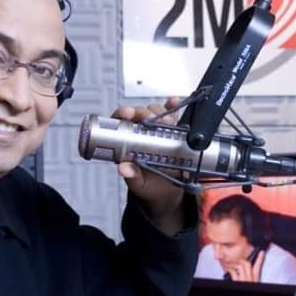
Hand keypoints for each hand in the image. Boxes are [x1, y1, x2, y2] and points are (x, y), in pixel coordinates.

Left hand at [111, 96, 184, 231]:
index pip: (121, 121)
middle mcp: (142, 132)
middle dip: (146, 113)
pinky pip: (175, 115)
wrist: (167, 193)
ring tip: (168, 121)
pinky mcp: (174, 131)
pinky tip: (175, 102)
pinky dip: (174, 106)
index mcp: (128, 142)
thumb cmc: (149, 186)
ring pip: (157, 112)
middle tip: (153, 121)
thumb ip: (132, 176)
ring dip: (162, 112)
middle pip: (140, 113)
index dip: (122, 113)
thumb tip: (123, 168)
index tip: (128, 113)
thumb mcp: (139, 184)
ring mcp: (159, 130)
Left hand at [225, 250, 264, 282]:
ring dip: (233, 263)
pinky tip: (226, 269)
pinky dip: (229, 269)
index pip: (258, 268)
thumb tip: (241, 273)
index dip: (260, 259)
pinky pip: (233, 272)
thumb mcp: (249, 286)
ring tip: (228, 263)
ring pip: (241, 266)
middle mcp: (250, 280)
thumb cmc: (245, 295)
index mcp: (254, 281)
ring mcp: (244, 281)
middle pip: (248, 264)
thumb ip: (248, 280)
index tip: (261, 252)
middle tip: (235, 258)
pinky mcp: (237, 283)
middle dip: (241, 259)